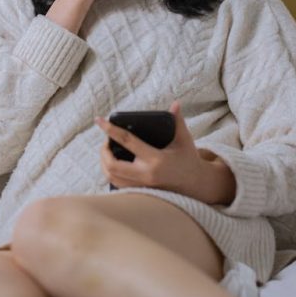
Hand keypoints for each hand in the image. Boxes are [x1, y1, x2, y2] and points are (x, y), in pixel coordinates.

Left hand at [96, 101, 236, 204]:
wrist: (196, 184)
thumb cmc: (188, 159)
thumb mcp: (184, 139)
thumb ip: (178, 121)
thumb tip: (175, 103)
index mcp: (156, 159)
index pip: (127, 141)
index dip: (111, 129)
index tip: (99, 120)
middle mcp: (146, 174)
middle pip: (112, 165)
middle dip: (103, 152)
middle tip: (105, 142)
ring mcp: (142, 186)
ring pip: (111, 177)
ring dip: (104, 163)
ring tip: (107, 151)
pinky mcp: (140, 192)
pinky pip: (117, 185)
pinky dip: (110, 174)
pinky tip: (112, 164)